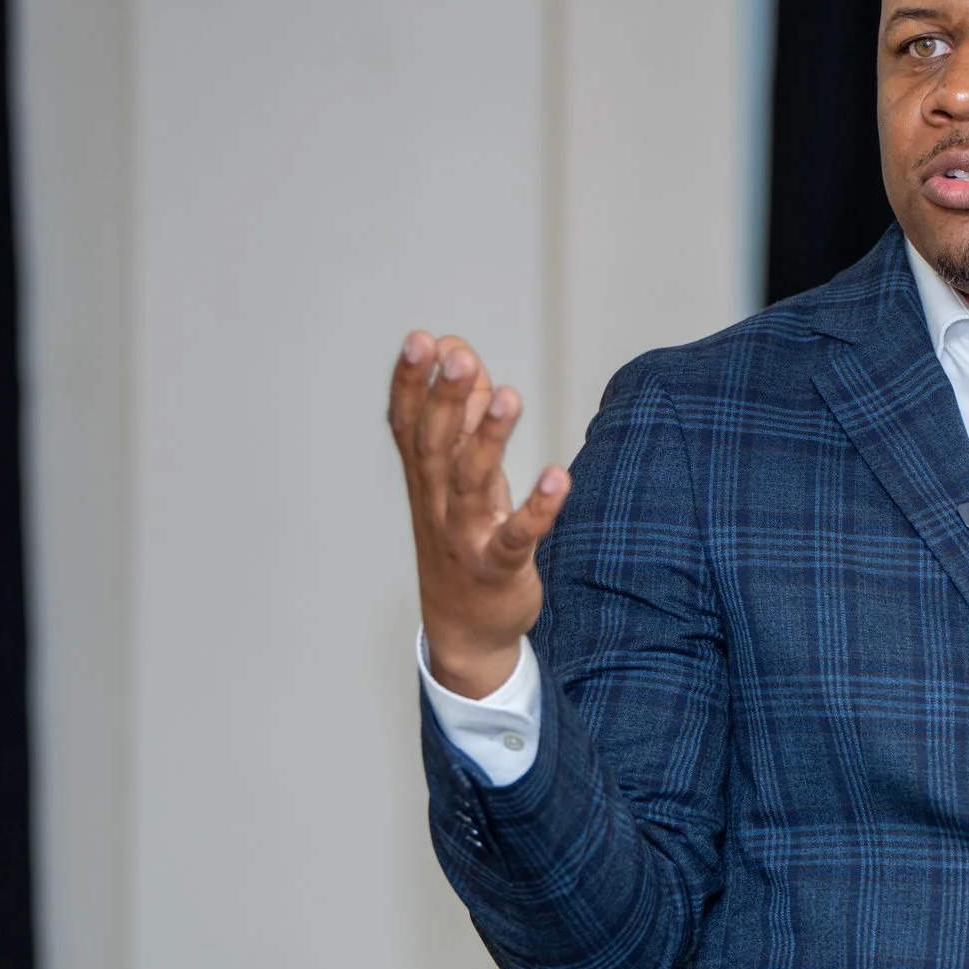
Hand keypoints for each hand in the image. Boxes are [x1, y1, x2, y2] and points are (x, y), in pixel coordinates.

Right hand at [386, 329, 570, 696]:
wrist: (464, 629)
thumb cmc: (463, 537)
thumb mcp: (459, 475)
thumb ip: (462, 414)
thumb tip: (463, 354)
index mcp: (426, 478)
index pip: (409, 423)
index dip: (410, 382)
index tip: (420, 339)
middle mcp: (438, 503)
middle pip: (435, 445)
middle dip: (443, 398)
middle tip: (455, 355)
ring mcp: (466, 536)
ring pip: (471, 483)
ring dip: (489, 439)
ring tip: (509, 396)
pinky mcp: (499, 567)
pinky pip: (516, 536)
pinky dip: (537, 510)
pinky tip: (559, 479)